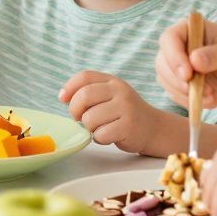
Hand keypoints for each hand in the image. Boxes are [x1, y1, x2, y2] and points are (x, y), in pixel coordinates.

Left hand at [60, 71, 182, 155]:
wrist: (154, 128)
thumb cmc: (124, 113)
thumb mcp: (110, 96)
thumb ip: (89, 92)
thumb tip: (62, 96)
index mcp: (112, 81)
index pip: (84, 77)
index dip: (69, 88)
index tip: (63, 99)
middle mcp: (120, 91)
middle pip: (84, 96)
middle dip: (75, 110)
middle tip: (79, 119)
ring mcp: (126, 108)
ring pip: (90, 118)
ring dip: (89, 128)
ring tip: (100, 128)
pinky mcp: (128, 126)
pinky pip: (101, 134)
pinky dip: (100, 139)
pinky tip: (109, 136)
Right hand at [154, 16, 216, 113]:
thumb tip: (194, 59)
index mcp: (189, 30)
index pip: (169, 39)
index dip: (174, 56)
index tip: (187, 74)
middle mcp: (178, 46)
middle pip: (162, 62)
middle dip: (177, 80)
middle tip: (196, 90)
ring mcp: (176, 66)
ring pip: (165, 80)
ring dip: (185, 92)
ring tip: (211, 95)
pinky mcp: (178, 84)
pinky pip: (174, 95)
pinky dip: (189, 100)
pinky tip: (209, 99)